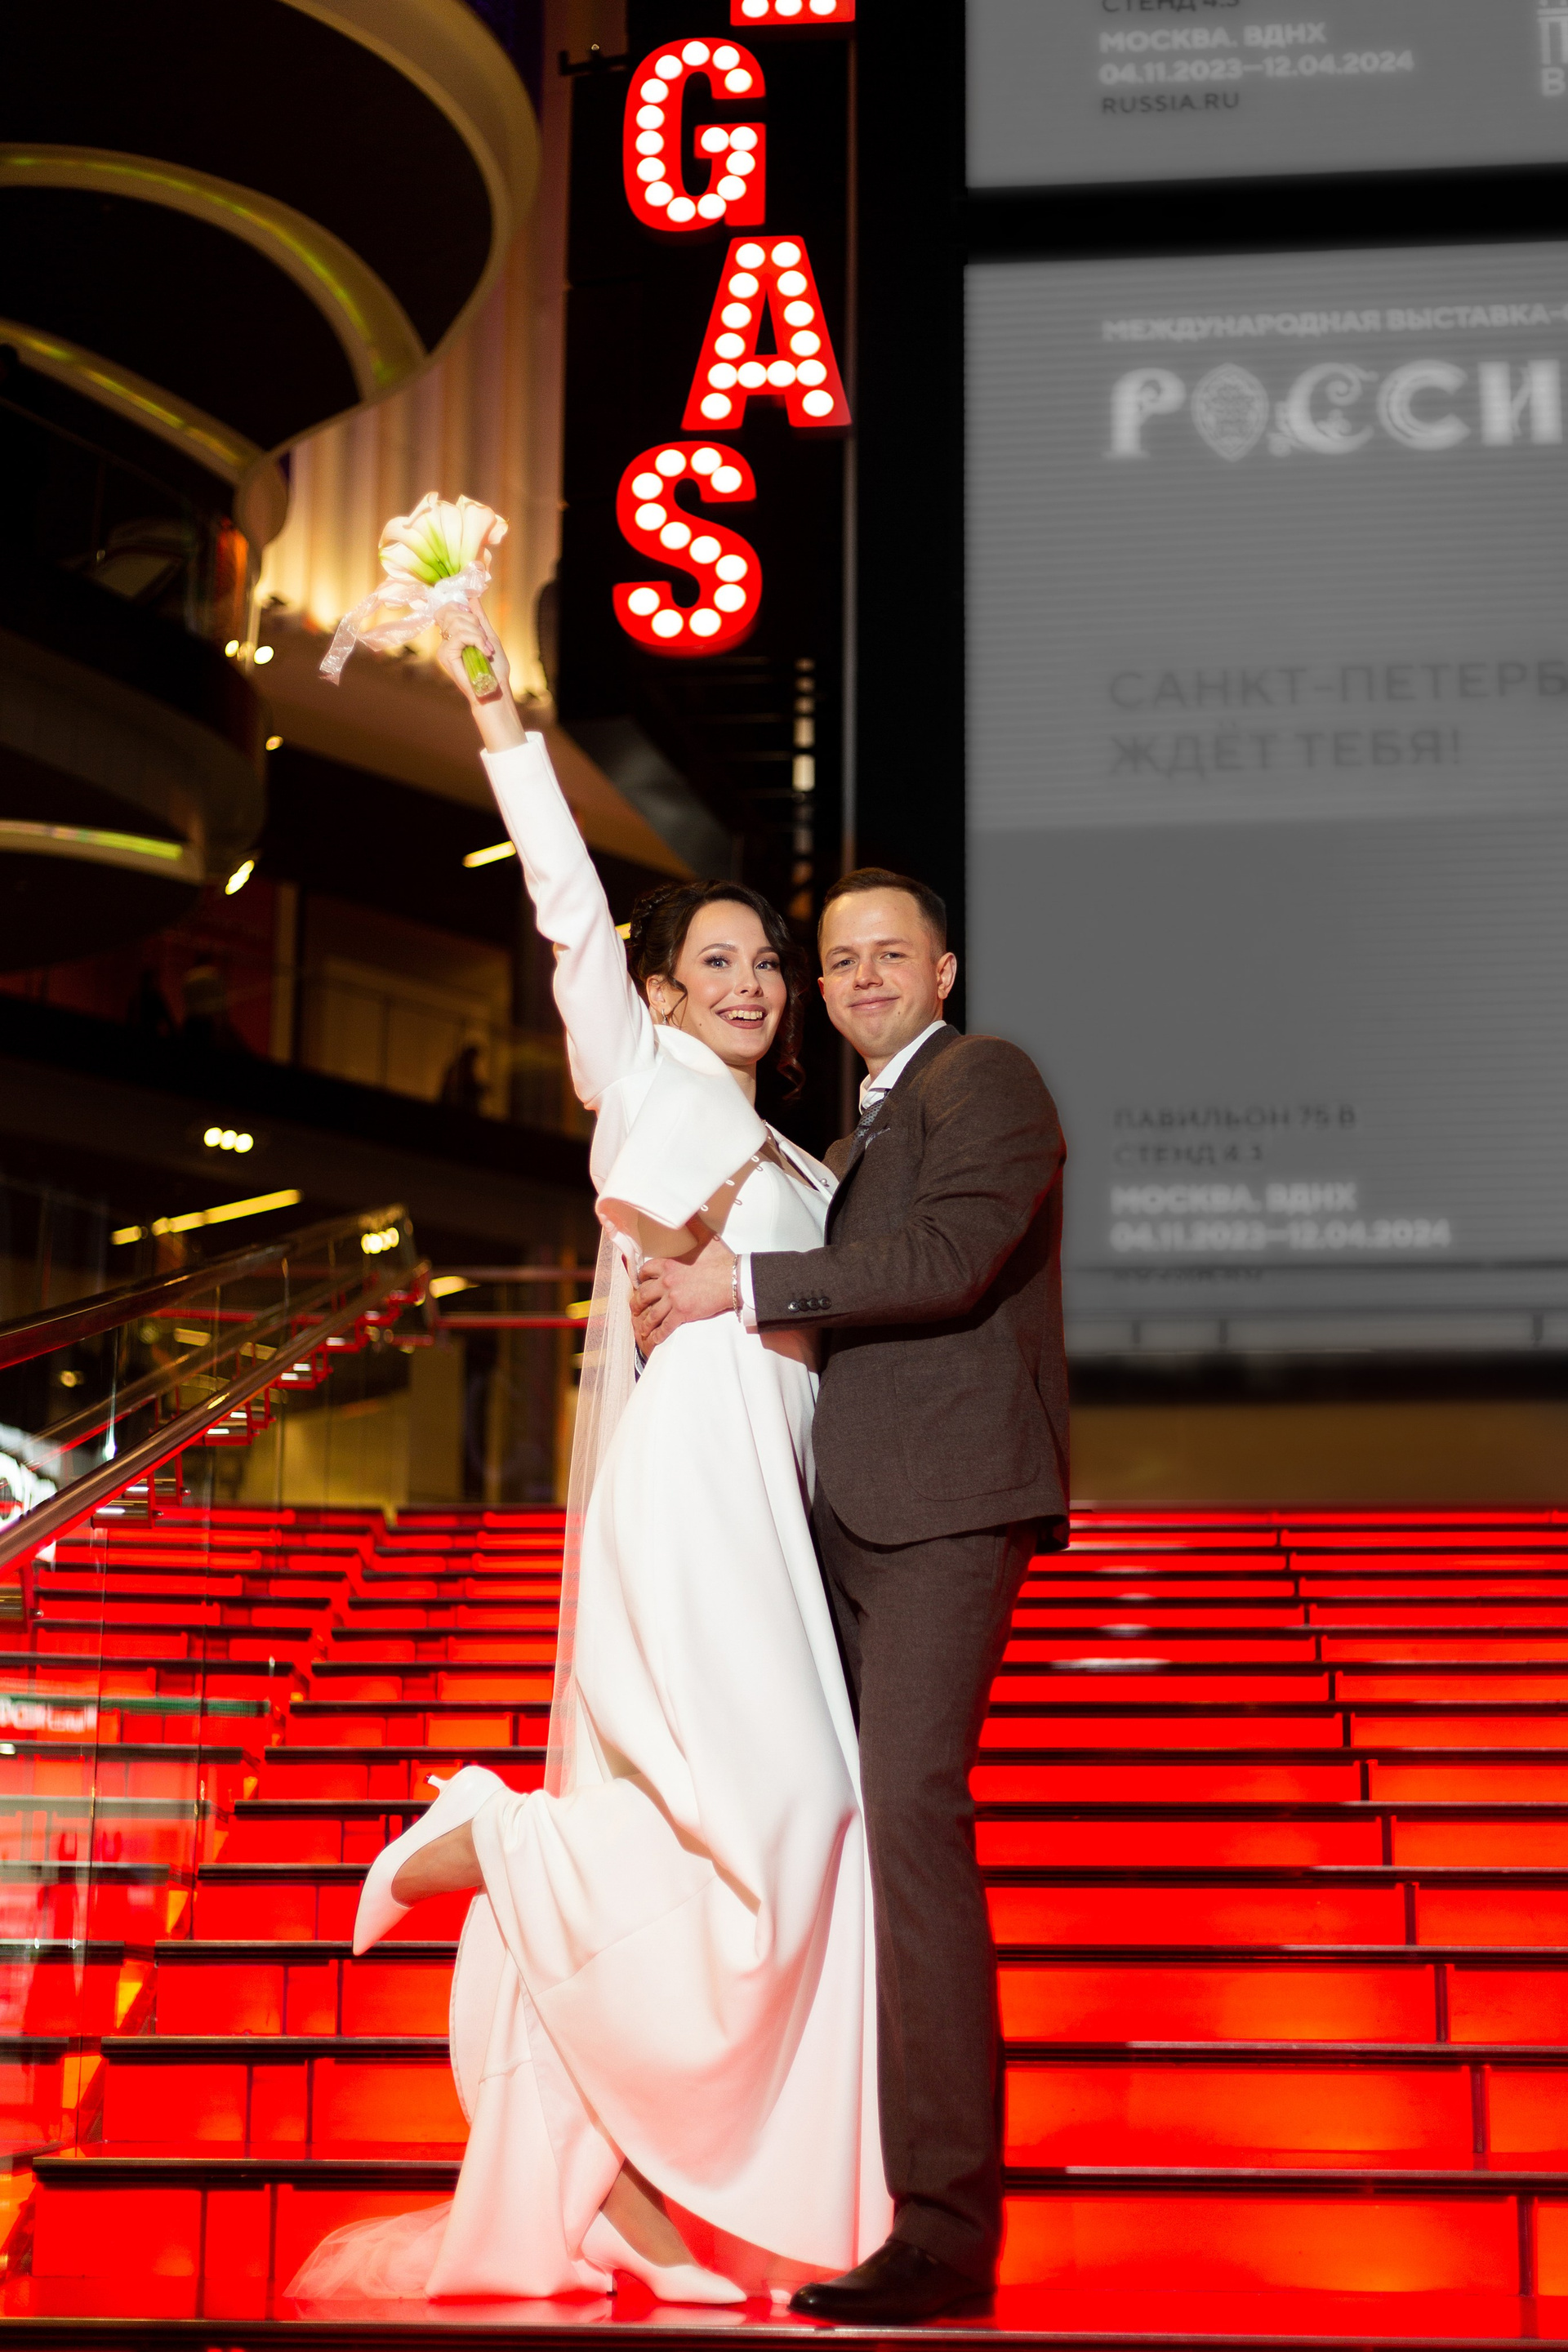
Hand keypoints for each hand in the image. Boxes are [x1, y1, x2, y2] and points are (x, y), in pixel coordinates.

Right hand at [436, 599, 523, 751]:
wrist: (495, 689)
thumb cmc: (494, 669)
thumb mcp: (488, 637)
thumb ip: (479, 618)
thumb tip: (472, 598)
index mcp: (453, 636)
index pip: (446, 609)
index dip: (460, 607)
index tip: (476, 620)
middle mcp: (445, 642)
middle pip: (452, 612)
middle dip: (474, 621)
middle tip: (485, 640)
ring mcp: (444, 649)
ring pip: (457, 623)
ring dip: (478, 633)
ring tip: (486, 649)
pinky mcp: (446, 655)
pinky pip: (460, 635)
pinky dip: (476, 640)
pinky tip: (484, 651)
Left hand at [632, 1237, 736, 1351]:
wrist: (734, 1279)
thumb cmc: (722, 1260)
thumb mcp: (707, 1239)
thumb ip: (695, 1226)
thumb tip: (691, 1212)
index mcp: (669, 1265)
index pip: (646, 1272)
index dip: (641, 1279)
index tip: (639, 1284)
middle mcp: (667, 1282)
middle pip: (643, 1295)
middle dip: (637, 1304)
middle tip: (635, 1309)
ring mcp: (674, 1299)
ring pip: (652, 1313)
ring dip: (645, 1322)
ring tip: (641, 1328)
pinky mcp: (683, 1314)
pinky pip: (666, 1327)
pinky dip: (658, 1335)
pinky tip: (654, 1340)